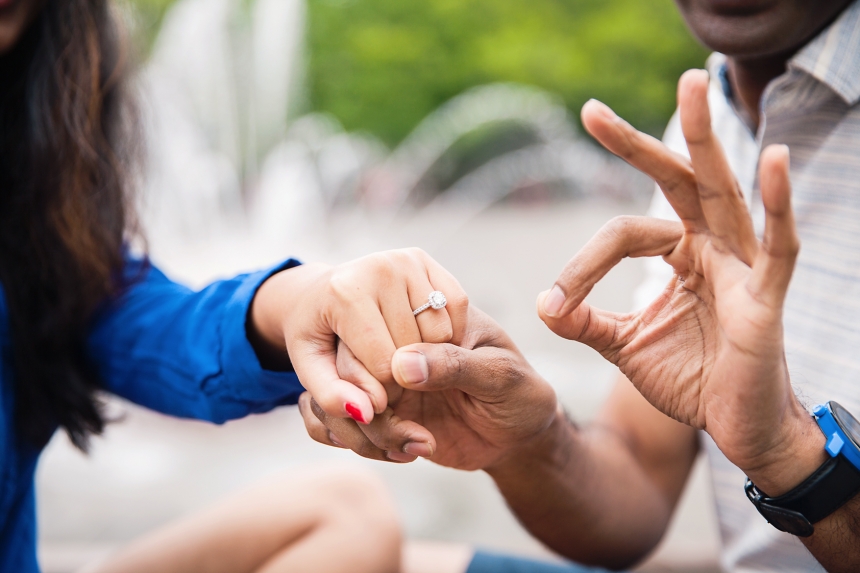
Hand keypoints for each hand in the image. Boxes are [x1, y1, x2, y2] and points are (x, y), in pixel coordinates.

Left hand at [250, 248, 467, 424]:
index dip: (383, 391)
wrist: (320, 290)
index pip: (385, 365)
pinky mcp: (424, 258)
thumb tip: (364, 413)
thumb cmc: (317, 333)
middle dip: (405, 375)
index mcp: (345, 293)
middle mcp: (379, 268)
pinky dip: (448, 331)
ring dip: (429, 355)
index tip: (371, 389)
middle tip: (387, 373)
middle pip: (415, 349)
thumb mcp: (312, 368)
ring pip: (441, 333)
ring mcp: (405, 259)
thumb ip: (332, 397)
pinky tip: (422, 337)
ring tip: (402, 356)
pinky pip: (456, 307)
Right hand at [298, 306, 557, 469]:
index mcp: (431, 314)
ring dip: (367, 431)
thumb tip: (402, 363)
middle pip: (349, 359)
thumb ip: (456, 365)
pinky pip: (348, 421)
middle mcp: (402, 341)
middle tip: (406, 433)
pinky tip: (403, 453)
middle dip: (366, 404)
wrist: (519, 439)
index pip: (382, 322)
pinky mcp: (383, 409)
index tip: (392, 400)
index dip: (375, 363)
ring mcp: (388, 376)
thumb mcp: (501, 377)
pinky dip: (364, 443)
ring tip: (414, 447)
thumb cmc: (521, 396)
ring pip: (342, 395)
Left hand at [538, 70, 824, 494]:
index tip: (555, 302)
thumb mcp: (624, 345)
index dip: (583, 265)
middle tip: (591, 111)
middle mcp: (712, 248)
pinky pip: (779, 244)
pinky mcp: (767, 296)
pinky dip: (777, 203)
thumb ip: (587, 321)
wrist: (734, 427)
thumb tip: (542, 304)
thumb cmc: (690, 378)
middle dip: (638, 144)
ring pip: (722, 192)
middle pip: (675, 180)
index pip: (623, 234)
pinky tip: (773, 159)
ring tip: (692, 85)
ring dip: (705, 140)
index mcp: (680, 254)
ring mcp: (742, 266)